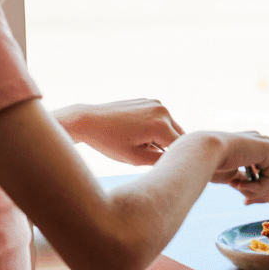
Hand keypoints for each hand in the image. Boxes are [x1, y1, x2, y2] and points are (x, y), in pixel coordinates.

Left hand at [56, 99, 185, 165]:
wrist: (88, 121)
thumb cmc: (108, 142)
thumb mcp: (135, 159)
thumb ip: (160, 161)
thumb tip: (177, 161)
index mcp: (160, 125)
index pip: (180, 148)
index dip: (174, 160)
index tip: (166, 168)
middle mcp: (162, 110)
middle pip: (179, 136)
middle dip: (169, 148)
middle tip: (148, 156)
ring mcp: (156, 103)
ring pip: (170, 127)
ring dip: (162, 138)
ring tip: (140, 143)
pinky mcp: (150, 101)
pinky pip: (161, 119)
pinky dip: (155, 128)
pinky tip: (135, 133)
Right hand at [201, 131, 268, 204]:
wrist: (204, 153)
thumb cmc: (211, 165)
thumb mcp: (233, 177)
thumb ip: (248, 184)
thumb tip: (267, 198)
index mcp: (249, 148)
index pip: (263, 174)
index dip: (256, 191)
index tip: (245, 202)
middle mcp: (259, 143)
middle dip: (259, 194)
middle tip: (246, 202)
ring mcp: (265, 144)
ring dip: (256, 191)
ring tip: (238, 187)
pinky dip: (257, 189)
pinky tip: (240, 183)